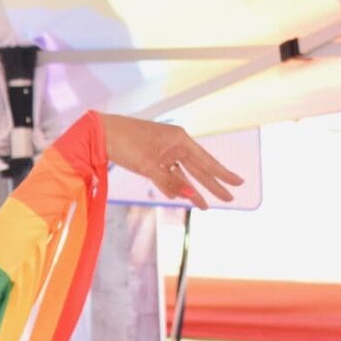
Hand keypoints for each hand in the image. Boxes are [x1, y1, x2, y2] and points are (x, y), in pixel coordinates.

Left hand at [98, 114, 242, 208]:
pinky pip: (166, 174)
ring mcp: (163, 151)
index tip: (238, 183)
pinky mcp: (151, 158)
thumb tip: (187, 195)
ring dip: (191, 190)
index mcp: (179, 141)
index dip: (222, 174)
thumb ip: (168, 181)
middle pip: (198, 169)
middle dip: (212, 185)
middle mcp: (175, 144)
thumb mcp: (147, 165)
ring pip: (182, 174)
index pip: (206, 161)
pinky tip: (179, 196)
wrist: (101, 133)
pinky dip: (171, 185)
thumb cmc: (125, 144)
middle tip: (229, 198)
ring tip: (205, 206)